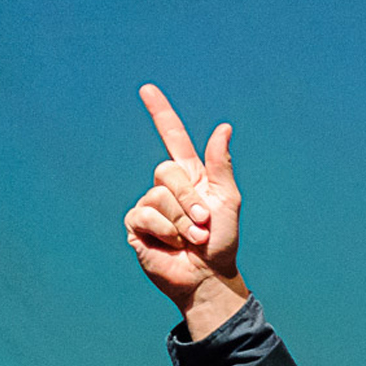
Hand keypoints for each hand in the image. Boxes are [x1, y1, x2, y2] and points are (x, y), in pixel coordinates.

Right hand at [125, 83, 247, 337]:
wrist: (209, 276)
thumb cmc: (222, 242)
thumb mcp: (228, 202)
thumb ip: (220, 167)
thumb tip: (223, 128)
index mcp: (191, 177)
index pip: (172, 138)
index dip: (161, 114)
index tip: (147, 89)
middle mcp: (167, 186)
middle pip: (167, 172)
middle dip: (190, 200)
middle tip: (204, 224)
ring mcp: (149, 204)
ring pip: (158, 197)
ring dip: (182, 222)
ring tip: (192, 239)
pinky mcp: (137, 224)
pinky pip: (146, 216)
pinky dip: (166, 233)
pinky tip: (172, 245)